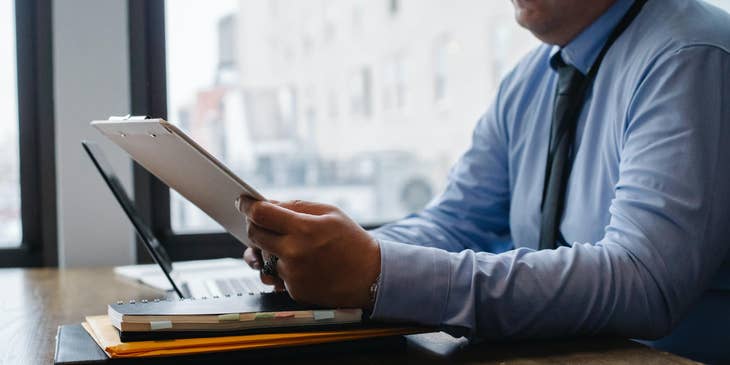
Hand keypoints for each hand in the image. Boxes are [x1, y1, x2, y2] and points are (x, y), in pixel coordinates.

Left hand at [237, 198, 380, 308]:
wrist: (371, 276)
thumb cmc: (351, 241)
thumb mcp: (330, 212)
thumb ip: (297, 206)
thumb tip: (268, 203)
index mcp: (304, 229)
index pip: (261, 214)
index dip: (248, 205)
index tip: (242, 201)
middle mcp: (294, 253)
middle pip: (255, 235)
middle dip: (253, 225)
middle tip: (259, 220)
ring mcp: (293, 275)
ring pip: (261, 257)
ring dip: (265, 248)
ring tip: (281, 243)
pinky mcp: (294, 291)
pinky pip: (276, 275)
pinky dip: (282, 267)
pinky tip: (298, 262)